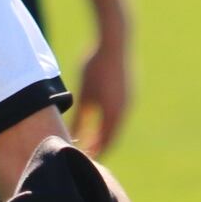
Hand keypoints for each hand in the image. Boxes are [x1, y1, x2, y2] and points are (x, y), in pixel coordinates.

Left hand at [69, 30, 131, 156]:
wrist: (115, 42)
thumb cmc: (95, 67)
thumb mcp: (84, 94)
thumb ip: (79, 116)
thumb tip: (71, 134)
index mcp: (114, 113)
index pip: (105, 142)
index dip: (94, 152)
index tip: (83, 160)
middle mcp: (125, 110)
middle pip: (112, 136)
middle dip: (99, 145)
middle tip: (86, 154)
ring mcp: (129, 100)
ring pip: (116, 124)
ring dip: (104, 133)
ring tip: (90, 139)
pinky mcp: (129, 92)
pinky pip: (119, 112)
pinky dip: (109, 121)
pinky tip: (98, 119)